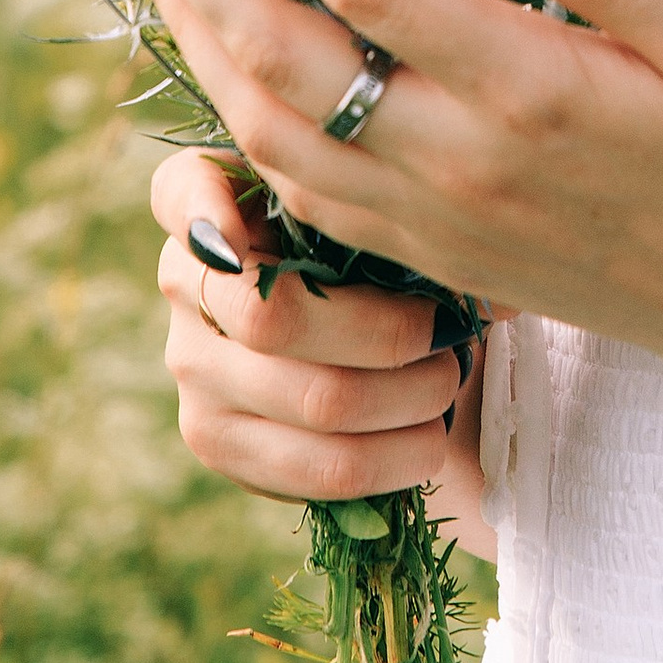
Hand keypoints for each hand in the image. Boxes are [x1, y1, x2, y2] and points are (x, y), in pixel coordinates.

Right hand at [149, 144, 483, 526]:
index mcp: (211, 197)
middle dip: (388, 335)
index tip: (245, 237)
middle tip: (451, 336)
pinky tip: (425, 441)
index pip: (181, 193)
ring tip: (450, 386)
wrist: (364, 350)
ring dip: (406, 401)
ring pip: (313, 399)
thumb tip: (481, 271)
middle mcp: (183, 279)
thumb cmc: (380, 255)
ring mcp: (190, 366)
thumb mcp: (384, 216)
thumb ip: (409, 218)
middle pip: (277, 319)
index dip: (205, 215)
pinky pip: (314, 468)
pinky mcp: (215, 440)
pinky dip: (390, 459)